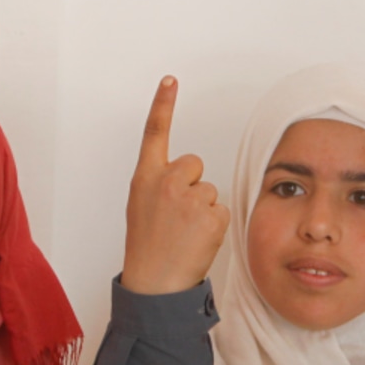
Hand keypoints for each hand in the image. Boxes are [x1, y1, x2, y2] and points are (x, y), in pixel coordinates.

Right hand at [121, 77, 229, 294]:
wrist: (155, 283)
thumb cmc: (148, 246)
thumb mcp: (143, 207)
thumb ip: (160, 184)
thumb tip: (184, 175)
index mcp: (145, 178)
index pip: (155, 133)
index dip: (163, 104)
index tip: (170, 80)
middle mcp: (166, 182)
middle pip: (194, 165)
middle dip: (191, 185)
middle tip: (177, 217)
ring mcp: (190, 197)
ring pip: (209, 191)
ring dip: (203, 210)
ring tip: (185, 233)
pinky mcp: (212, 214)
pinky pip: (222, 209)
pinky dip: (214, 225)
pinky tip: (198, 240)